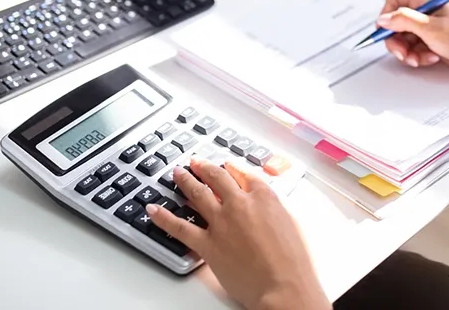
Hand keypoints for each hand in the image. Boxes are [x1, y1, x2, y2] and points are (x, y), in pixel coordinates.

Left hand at [146, 158, 328, 309]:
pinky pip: (180, 227)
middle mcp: (240, 204)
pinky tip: (153, 209)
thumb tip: (266, 207)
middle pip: (218, 177)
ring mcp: (221, 223)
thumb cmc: (294, 262)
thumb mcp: (292, 224)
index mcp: (264, 197)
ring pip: (198, 194)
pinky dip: (164, 217)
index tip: (226, 164)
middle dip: (205, 167)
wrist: (283, 286)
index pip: (244, 174)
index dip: (232, 167)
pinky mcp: (208, 244)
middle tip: (196, 162)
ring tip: (177, 173)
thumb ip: (275, 210)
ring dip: (185, 181)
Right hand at [378, 0, 448, 87]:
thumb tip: (383, 18)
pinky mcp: (433, 44)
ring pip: (404, 39)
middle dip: (396, 40)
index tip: (386, 30)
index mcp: (426, 2)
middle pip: (396, 23)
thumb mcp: (432, 29)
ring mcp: (429, 29)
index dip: (388, 14)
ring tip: (419, 59)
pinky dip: (418, 57)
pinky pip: (415, 50)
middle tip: (402, 53)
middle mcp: (425, 14)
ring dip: (408, 52)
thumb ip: (404, 21)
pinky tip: (430, 59)